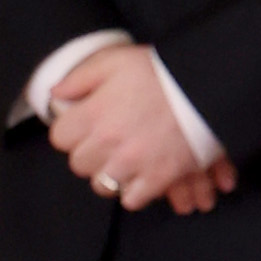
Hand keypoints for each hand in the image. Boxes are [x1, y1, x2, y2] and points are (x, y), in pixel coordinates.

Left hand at [46, 43, 235, 217]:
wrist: (205, 88)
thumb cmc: (160, 72)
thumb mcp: (114, 61)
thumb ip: (79, 78)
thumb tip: (55, 94)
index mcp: (93, 114)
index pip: (60, 137)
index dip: (70, 131)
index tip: (83, 126)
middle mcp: (108, 143)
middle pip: (79, 164)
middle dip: (89, 154)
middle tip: (105, 143)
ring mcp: (133, 163)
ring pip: (102, 185)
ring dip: (109, 174)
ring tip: (122, 162)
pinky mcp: (159, 177)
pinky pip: (132, 199)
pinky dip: (134, 191)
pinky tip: (140, 177)